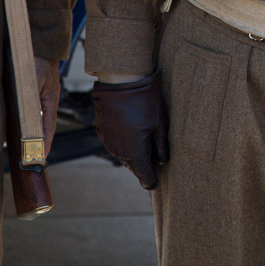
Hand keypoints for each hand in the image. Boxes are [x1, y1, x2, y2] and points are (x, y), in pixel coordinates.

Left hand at [35, 57, 60, 157]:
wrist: (42, 48)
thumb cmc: (37, 61)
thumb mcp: (32, 80)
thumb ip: (30, 98)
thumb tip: (29, 117)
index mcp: (51, 100)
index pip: (49, 126)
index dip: (45, 142)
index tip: (41, 155)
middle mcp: (49, 101)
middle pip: (46, 126)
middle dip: (42, 142)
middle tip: (36, 156)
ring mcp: (45, 98)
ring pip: (42, 120)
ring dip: (38, 134)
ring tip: (32, 147)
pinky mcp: (40, 95)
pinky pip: (38, 113)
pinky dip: (35, 123)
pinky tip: (29, 128)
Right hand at [92, 72, 168, 190]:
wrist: (120, 80)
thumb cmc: (145, 100)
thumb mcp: (160, 123)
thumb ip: (161, 146)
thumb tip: (162, 161)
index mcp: (135, 151)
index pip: (144, 175)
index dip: (151, 181)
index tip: (156, 184)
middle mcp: (119, 151)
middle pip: (133, 166)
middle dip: (144, 167)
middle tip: (154, 166)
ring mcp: (108, 141)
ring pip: (123, 155)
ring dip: (133, 155)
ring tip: (145, 147)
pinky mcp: (101, 131)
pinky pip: (115, 144)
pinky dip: (124, 143)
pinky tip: (132, 134)